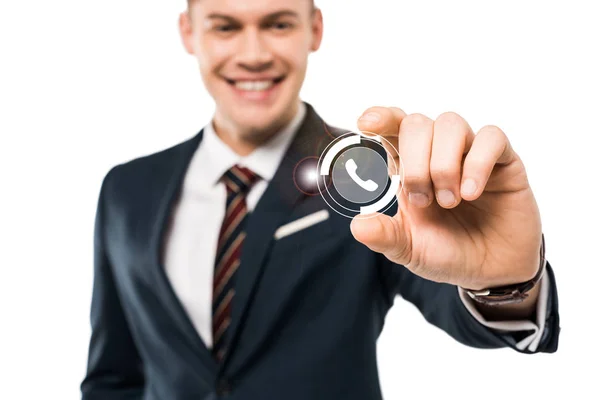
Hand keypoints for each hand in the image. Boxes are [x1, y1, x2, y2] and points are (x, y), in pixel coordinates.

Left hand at [350, 107, 542, 289]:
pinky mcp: (504, 161)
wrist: (491, 273)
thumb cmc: (447, 253)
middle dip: (414, 160)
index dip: (381, 119)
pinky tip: (471, 192)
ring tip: (450, 201)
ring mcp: (470, 154)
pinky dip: (477, 163)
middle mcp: (437, 154)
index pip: (393, 128)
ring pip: (450, 123)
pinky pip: (492, 138)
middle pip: (417, 123)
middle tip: (423, 201)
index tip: (365, 123)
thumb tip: (357, 225)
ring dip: (443, 163)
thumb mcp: (409, 249)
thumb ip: (384, 236)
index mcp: (409, 167)